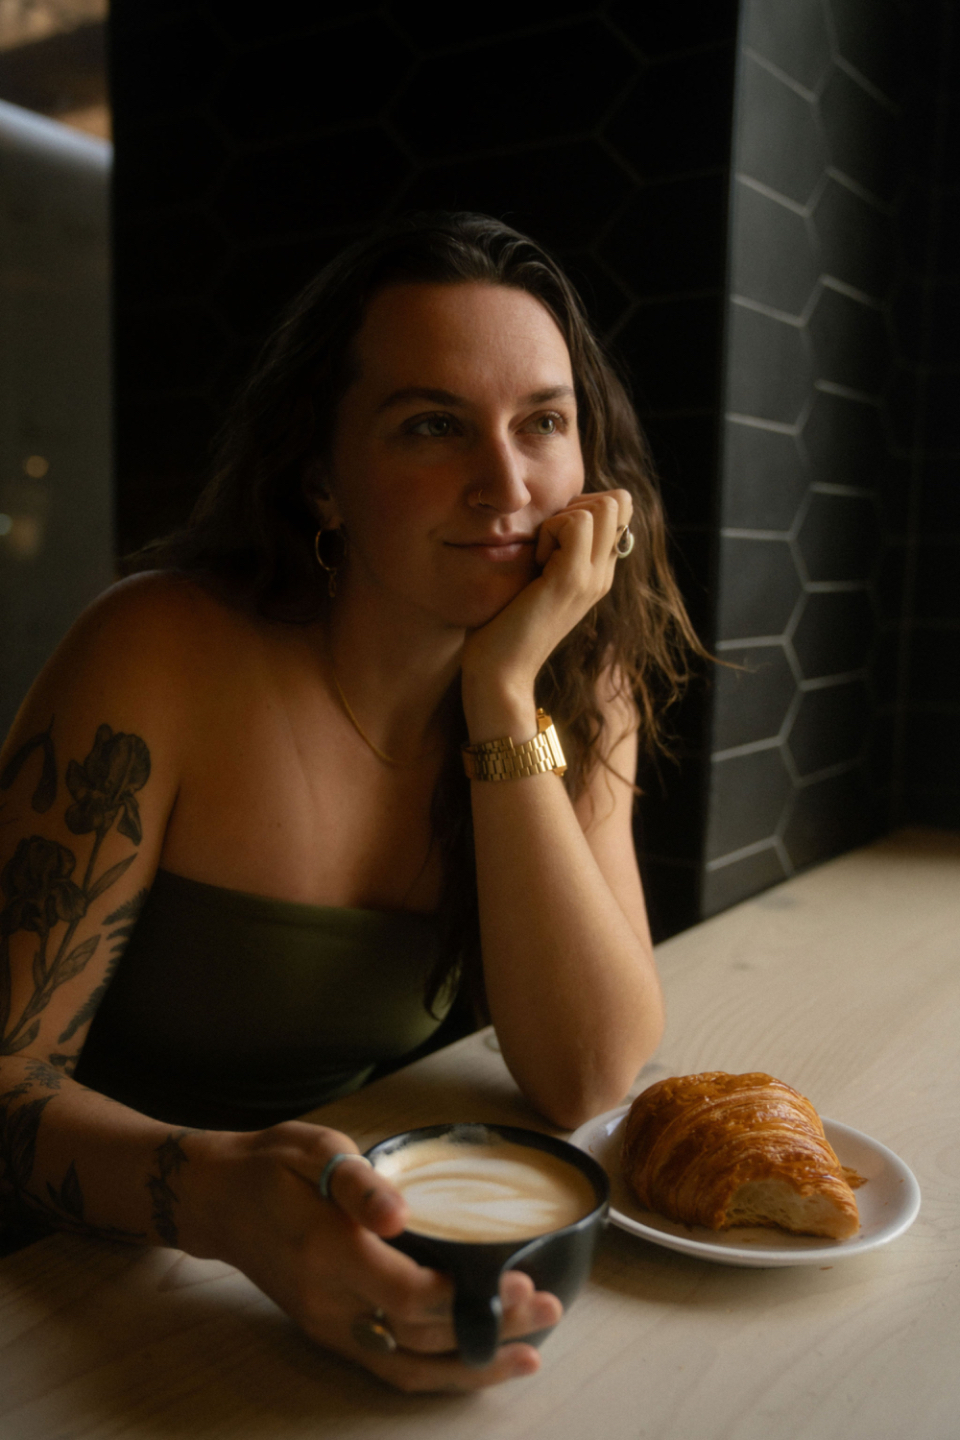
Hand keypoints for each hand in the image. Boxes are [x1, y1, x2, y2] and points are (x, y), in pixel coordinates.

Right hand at [182, 1122, 561, 1391]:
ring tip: (529, 1356)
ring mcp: (329, 1327)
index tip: (519, 1283)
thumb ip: (358, 1183)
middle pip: (421, 1337)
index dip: (467, 1299)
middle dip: (489, 1331)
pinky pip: (388, 1368)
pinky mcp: (330, 1334)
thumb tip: (401, 1214)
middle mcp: (331, 1303)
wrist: (218, 1200)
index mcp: (330, 1253)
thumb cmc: (272, 1166)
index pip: (410, 1295)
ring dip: (471, 1367)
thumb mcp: (314, 1151)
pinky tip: (475, 1366)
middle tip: (549, 1312)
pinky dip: (436, 1375)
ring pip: (408, 1368)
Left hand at [460, 489, 632, 733]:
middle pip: (619, 501)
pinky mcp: (572, 579)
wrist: (500, 672)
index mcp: (597, 572)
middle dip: (576, 504)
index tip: (551, 536)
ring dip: (561, 518)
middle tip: (546, 544)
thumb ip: (548, 550)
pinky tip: (535, 564)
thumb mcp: (532, 579)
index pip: (619, 509)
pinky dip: (549, 531)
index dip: (584, 504)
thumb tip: (543, 516)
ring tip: (541, 556)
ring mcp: (593, 577)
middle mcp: (603, 573)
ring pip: (604, 506)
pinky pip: (576, 522)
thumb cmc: (501, 626)